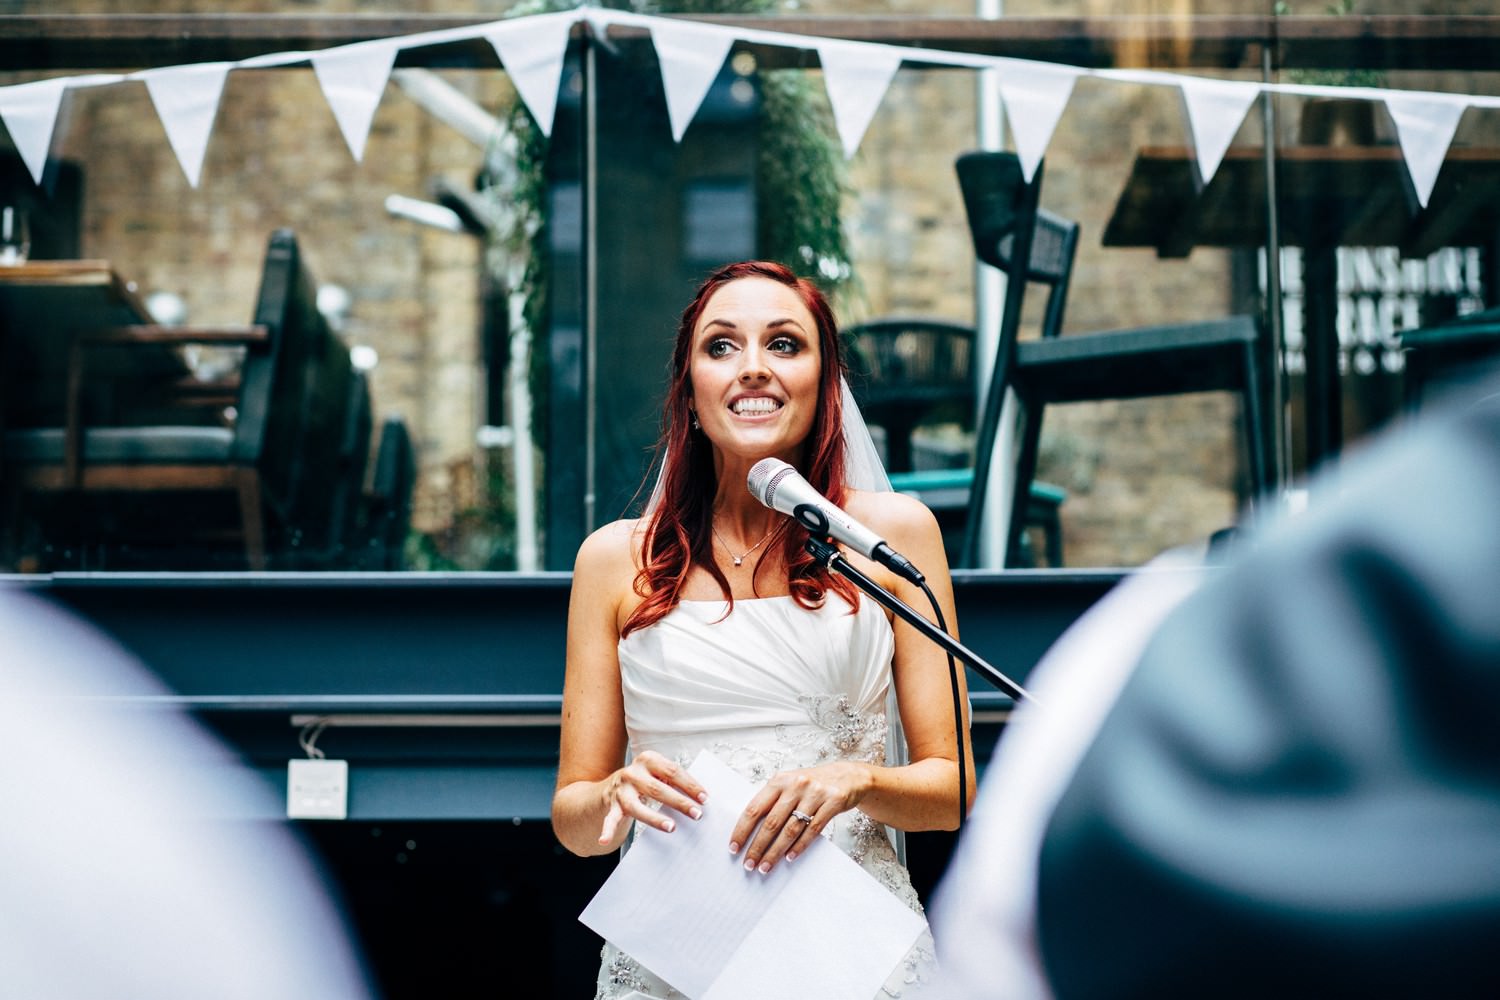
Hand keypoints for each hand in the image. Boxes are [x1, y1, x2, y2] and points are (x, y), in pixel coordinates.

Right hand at [598, 750, 707, 846]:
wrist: (611, 787)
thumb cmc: (644, 780)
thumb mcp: (658, 774)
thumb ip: (674, 781)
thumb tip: (701, 797)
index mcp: (648, 759)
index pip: (673, 770)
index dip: (690, 785)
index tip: (704, 798)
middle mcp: (632, 772)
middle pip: (658, 789)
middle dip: (679, 802)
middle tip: (697, 814)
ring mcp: (621, 790)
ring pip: (637, 806)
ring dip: (655, 818)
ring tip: (671, 827)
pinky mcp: (611, 806)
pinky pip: (610, 819)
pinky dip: (607, 830)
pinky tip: (604, 840)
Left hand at [729, 761, 870, 873]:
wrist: (848, 776)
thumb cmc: (812, 785)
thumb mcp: (789, 785)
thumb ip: (772, 801)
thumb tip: (748, 830)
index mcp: (779, 780)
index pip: (754, 808)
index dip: (742, 830)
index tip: (733, 848)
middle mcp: (795, 785)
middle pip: (771, 822)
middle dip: (757, 846)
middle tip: (748, 864)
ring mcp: (815, 793)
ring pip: (790, 829)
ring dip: (776, 852)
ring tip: (765, 867)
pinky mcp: (832, 802)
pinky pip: (812, 830)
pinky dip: (799, 846)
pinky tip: (789, 858)